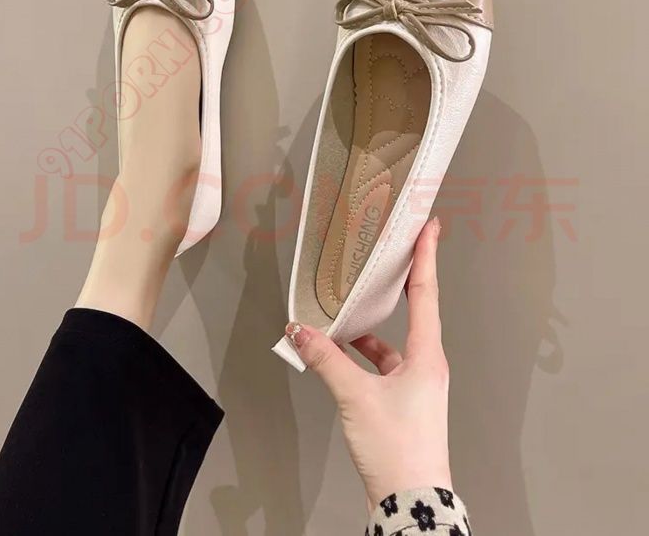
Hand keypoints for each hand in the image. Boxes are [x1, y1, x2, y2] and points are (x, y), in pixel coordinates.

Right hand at [286, 217, 450, 510]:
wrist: (410, 501)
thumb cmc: (399, 451)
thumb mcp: (356, 398)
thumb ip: (326, 361)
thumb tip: (302, 333)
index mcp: (427, 357)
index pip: (427, 294)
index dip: (427, 257)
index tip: (429, 229)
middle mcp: (426, 365)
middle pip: (415, 311)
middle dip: (401, 282)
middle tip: (393, 254)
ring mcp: (416, 383)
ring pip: (391, 342)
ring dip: (368, 328)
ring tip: (344, 311)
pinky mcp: (404, 400)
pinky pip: (382, 365)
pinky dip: (361, 356)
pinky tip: (340, 353)